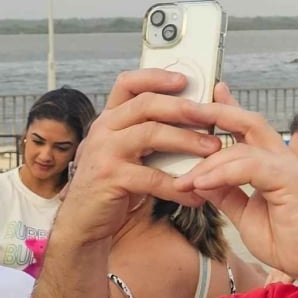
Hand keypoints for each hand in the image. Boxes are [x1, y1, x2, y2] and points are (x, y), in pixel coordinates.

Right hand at [56, 69, 222, 244]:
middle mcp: (104, 128)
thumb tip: (196, 120)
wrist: (83, 220)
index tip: (185, 79)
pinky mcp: (110, 177)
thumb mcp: (127, 152)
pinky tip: (198, 195)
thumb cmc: (113, 184)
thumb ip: (150, 134)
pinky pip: (152, 177)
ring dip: (187, 140)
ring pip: (151, 134)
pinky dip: (179, 186)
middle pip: (146, 104)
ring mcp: (104, 151)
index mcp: (110, 118)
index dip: (157, 77)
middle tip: (212, 115)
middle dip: (184, 107)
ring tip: (214, 149)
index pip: (129, 83)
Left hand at [174, 90, 297, 290]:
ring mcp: (287, 167)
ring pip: (241, 147)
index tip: (198, 100)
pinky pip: (249, 168)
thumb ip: (225, 193)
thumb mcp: (244, 213)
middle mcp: (282, 158)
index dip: (225, 109)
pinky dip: (222, 174)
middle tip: (183, 109)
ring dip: (207, 162)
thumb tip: (198, 179)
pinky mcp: (289, 181)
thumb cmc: (286, 240)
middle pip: (247, 121)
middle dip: (214, 112)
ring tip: (183, 179)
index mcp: (273, 162)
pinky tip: (201, 184)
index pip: (247, 127)